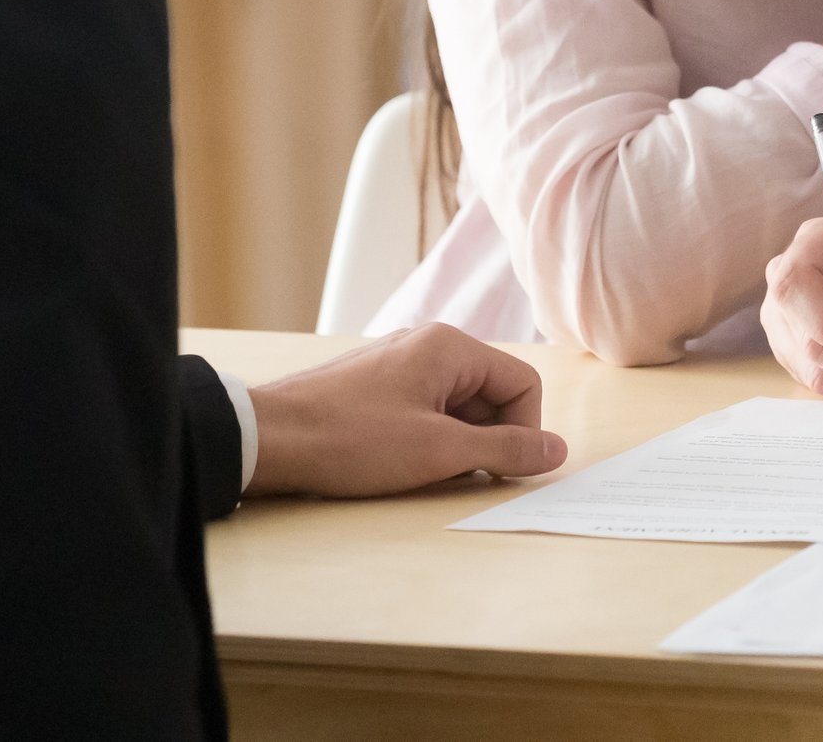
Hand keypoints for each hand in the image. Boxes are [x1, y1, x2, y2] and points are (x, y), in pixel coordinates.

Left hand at [244, 324, 567, 496]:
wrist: (266, 439)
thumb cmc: (351, 440)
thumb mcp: (439, 452)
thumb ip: (506, 449)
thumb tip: (557, 450)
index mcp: (450, 348)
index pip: (522, 384)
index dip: (524, 431)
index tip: (501, 470)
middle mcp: (428, 346)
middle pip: (490, 394)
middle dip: (485, 440)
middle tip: (458, 476)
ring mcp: (398, 365)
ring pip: (456, 407)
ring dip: (454, 444)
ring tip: (423, 472)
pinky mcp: (374, 387)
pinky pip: (424, 410)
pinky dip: (426, 440)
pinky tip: (399, 465)